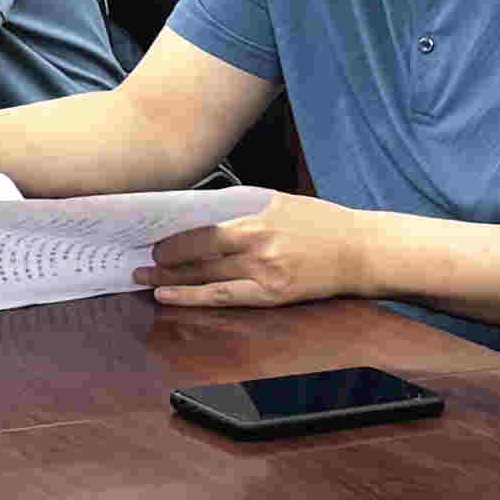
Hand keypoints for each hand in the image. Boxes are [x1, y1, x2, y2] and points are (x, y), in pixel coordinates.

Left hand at [144, 194, 367, 308]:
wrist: (363, 251)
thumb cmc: (323, 224)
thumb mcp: (281, 202)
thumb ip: (242, 208)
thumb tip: (200, 215)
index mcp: (259, 217)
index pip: (203, 228)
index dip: (173, 239)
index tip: (151, 240)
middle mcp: (259, 245)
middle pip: (199, 254)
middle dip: (163, 261)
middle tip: (136, 263)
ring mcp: (266, 273)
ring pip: (206, 277)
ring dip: (170, 281)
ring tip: (143, 282)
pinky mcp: (274, 295)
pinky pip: (223, 297)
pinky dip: (193, 298)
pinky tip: (171, 297)